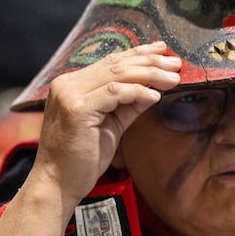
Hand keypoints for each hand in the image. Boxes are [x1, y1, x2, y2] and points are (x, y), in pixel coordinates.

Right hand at [32, 42, 180, 202]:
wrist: (58, 184)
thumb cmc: (83, 158)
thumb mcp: (111, 124)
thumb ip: (129, 104)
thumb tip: (154, 88)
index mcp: (71, 84)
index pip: (110, 63)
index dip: (138, 54)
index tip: (163, 51)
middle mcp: (66, 84)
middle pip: (115, 65)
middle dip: (150, 61)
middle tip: (176, 63)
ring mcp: (69, 95)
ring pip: (117, 75)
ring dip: (150, 74)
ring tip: (173, 78)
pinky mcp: (76, 109)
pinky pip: (114, 92)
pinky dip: (138, 92)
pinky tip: (155, 97)